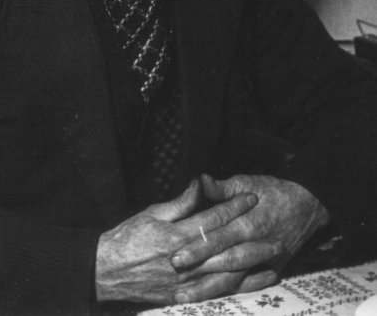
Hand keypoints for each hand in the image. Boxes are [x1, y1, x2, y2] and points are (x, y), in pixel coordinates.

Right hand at [95, 178, 263, 304]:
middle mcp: (186, 260)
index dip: (234, 207)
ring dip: (253, 264)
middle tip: (277, 231)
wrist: (107, 271)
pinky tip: (255, 281)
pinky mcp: (184, 297)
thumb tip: (200, 183)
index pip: (213, 218)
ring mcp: (187, 282)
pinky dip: (239, 286)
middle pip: (227, 248)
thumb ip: (181, 202)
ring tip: (274, 256)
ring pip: (227, 273)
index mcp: (177, 235)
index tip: (251, 197)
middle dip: (254, 239)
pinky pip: (218, 292)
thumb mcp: (153, 213)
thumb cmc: (128, 238)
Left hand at [171, 174, 329, 282]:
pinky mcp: (272, 270)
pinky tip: (212, 302)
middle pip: (224, 261)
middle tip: (174, 280)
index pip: (218, 237)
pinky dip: (231, 294)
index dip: (198, 247)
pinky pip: (249, 285)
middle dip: (199, 272)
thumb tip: (200, 180)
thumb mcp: (247, 182)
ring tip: (185, 297)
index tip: (176, 256)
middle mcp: (256, 244)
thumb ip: (222, 188)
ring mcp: (266, 261)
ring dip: (210, 289)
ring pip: (234, 278)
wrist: (309, 204)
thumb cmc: (273, 191)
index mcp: (247, 222)